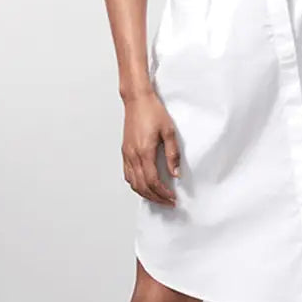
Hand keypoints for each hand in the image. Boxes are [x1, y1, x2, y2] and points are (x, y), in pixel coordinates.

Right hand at [122, 90, 180, 206]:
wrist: (137, 99)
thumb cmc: (153, 111)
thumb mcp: (169, 131)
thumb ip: (172, 154)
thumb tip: (176, 173)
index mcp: (145, 152)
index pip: (153, 181)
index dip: (163, 193)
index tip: (172, 198)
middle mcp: (133, 155)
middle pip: (142, 186)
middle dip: (156, 198)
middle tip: (167, 202)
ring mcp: (127, 154)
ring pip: (133, 183)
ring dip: (145, 194)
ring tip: (157, 197)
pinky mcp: (125, 150)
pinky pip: (127, 174)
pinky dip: (135, 184)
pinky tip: (143, 185)